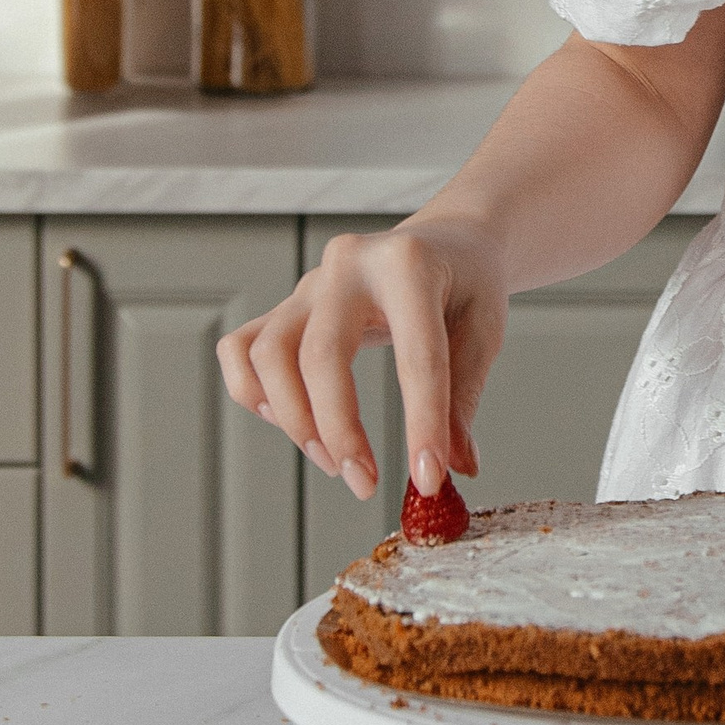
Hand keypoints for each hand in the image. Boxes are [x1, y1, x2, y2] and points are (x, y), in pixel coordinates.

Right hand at [217, 216, 507, 502]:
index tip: (428, 479)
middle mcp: (348, 265)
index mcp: (409, 265)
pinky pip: (240, 349)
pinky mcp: (285, 305)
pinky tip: (292, 422)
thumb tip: (455, 468)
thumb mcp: (483, 330)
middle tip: (365, 484)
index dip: (421, 423)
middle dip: (339, 431)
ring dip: (294, 421)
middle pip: (319, 355)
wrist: (444, 240)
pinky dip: (253, 393)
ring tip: (334, 461)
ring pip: (268, 354)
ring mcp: (309, 284)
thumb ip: (463, 398)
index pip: (415, 354)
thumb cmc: (466, 283)